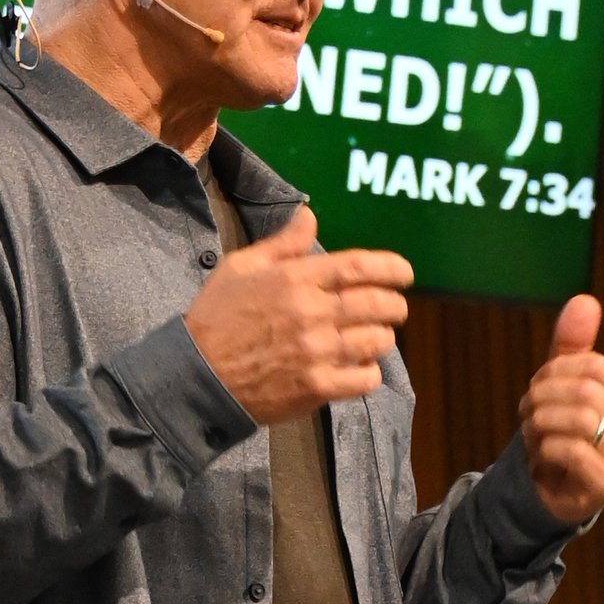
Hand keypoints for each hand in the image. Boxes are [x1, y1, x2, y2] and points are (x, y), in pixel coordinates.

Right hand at [185, 204, 412, 423]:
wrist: (197, 376)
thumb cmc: (217, 318)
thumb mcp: (241, 267)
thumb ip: (282, 243)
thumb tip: (310, 215)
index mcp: (295, 279)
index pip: (357, 268)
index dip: (390, 268)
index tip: (405, 273)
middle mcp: (311, 313)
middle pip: (375, 304)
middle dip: (395, 305)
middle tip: (396, 307)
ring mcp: (316, 352)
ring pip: (376, 341)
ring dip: (384, 338)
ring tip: (377, 337)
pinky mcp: (316, 387)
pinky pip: (364, 379)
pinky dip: (370, 373)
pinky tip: (361, 368)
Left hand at [520, 295, 603, 525]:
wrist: (544, 492)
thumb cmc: (556, 434)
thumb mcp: (559, 386)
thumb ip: (572, 346)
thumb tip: (585, 300)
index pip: (593, 366)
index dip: (554, 371)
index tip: (534, 388)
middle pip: (586, 392)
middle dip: (543, 398)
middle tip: (525, 412)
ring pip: (581, 421)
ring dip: (542, 423)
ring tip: (531, 433)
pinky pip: (574, 452)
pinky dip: (546, 448)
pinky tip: (540, 456)